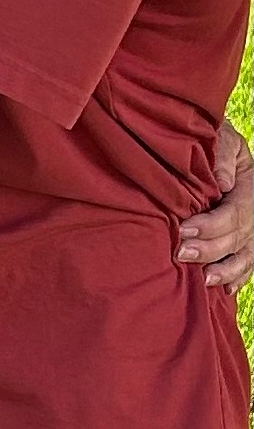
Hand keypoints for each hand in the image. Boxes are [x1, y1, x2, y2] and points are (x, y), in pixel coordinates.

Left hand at [176, 120, 251, 293]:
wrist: (215, 144)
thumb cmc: (214, 140)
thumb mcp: (222, 138)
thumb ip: (223, 156)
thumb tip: (223, 183)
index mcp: (249, 186)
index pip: (235, 213)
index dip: (212, 225)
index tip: (185, 229)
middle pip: (238, 237)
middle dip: (210, 249)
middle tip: (181, 253)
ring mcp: (252, 228)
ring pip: (245, 256)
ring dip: (224, 270)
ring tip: (203, 279)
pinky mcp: (244, 238)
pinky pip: (247, 262)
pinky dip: (237, 277)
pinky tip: (224, 290)